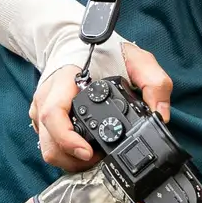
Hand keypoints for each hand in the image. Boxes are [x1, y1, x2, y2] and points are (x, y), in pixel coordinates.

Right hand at [29, 41, 172, 171]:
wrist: (83, 44)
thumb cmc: (108, 51)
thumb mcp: (139, 60)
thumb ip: (154, 84)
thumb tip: (160, 116)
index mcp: (66, 79)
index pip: (53, 113)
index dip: (66, 138)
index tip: (87, 152)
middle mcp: (49, 95)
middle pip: (48, 138)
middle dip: (71, 157)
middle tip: (97, 158)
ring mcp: (42, 107)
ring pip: (47, 145)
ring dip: (68, 158)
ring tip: (94, 156)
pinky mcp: (43, 117)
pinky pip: (48, 141)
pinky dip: (65, 152)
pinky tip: (84, 150)